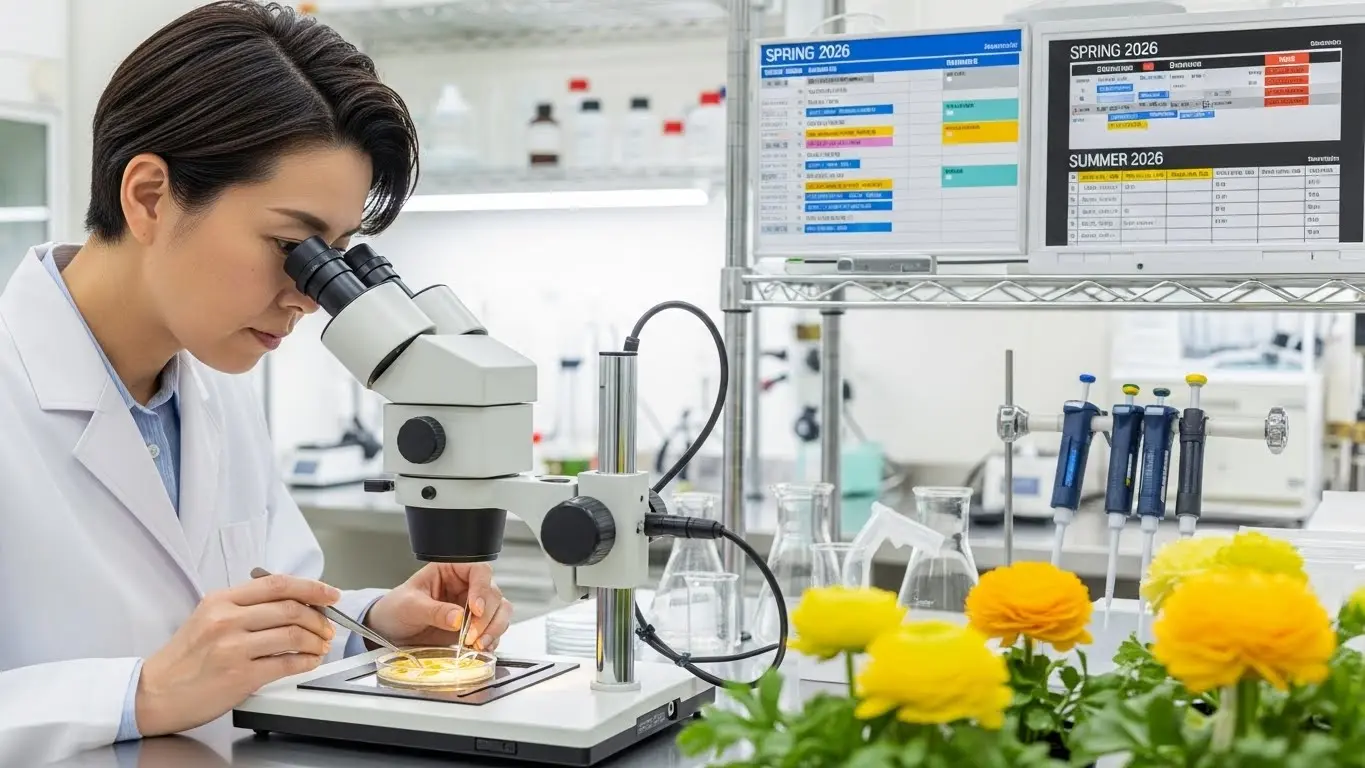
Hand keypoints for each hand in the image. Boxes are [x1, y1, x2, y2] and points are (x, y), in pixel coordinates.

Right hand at [135, 573, 339, 736]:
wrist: (153, 693)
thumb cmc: (184, 658)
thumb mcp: (207, 617)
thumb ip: (244, 606)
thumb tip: (291, 602)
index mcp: (220, 600)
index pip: (277, 584)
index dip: (311, 587)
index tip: (330, 593)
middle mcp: (227, 620)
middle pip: (290, 608)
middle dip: (319, 618)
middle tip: (328, 626)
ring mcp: (233, 648)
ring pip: (293, 635)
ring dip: (315, 641)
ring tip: (320, 645)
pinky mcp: (241, 676)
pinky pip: (286, 664)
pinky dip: (305, 661)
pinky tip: (309, 661)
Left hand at [365, 563, 511, 651]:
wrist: (389, 631)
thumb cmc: (396, 608)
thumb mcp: (410, 606)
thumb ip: (434, 611)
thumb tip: (457, 618)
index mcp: (452, 570)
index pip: (479, 571)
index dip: (481, 588)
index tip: (475, 609)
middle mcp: (467, 587)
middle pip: (493, 594)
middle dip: (487, 617)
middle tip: (471, 635)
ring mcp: (473, 608)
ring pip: (500, 612)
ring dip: (494, 629)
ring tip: (478, 645)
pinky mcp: (474, 628)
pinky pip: (494, 631)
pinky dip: (492, 640)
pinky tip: (481, 649)